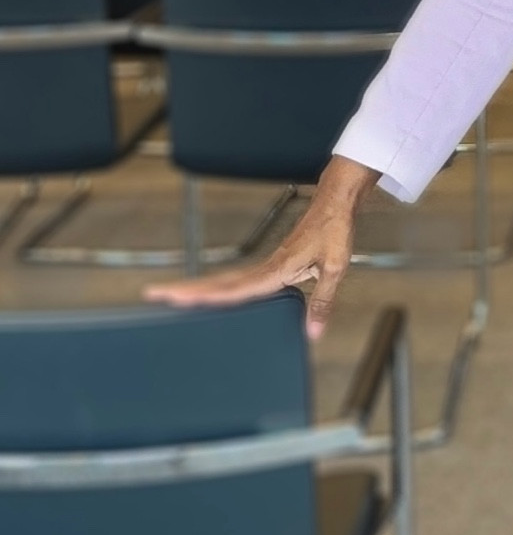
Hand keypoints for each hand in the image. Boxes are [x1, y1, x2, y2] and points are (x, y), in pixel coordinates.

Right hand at [144, 156, 378, 338]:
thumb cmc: (334, 230)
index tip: (180, 299)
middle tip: (155, 294)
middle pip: (219, 282)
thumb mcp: (335, 267)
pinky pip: (240, 279)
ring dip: (199, 287)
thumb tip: (312, 331)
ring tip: (171, 296)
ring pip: (225, 279)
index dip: (208, 297)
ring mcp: (267, 265)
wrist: (335, 203)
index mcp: (276, 269)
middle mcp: (266, 267)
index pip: (236, 288)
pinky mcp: (272, 264)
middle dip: (187, 290)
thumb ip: (322, 300)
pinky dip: (221, 287)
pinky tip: (214, 294)